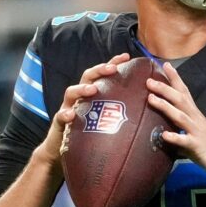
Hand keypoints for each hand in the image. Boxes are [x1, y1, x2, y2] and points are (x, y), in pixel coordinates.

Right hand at [35, 53, 131, 170]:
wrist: (62, 150)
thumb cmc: (88, 134)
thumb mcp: (104, 120)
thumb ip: (118, 112)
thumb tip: (145, 110)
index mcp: (91, 94)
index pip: (102, 74)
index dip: (113, 63)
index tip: (126, 56)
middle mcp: (79, 97)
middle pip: (87, 77)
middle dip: (99, 70)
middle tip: (112, 68)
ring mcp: (68, 108)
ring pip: (71, 92)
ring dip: (82, 89)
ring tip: (93, 89)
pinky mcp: (60, 123)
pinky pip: (60, 116)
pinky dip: (65, 114)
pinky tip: (71, 114)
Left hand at [146, 62, 205, 184]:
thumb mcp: (195, 137)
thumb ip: (180, 134)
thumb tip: (165, 136)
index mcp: (196, 116)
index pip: (185, 92)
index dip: (175, 78)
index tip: (165, 65)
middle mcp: (197, 120)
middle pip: (180, 99)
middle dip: (165, 88)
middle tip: (149, 80)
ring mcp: (198, 132)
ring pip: (180, 116)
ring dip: (165, 106)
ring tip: (151, 98)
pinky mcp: (198, 147)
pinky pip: (185, 141)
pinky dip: (174, 138)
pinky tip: (164, 135)